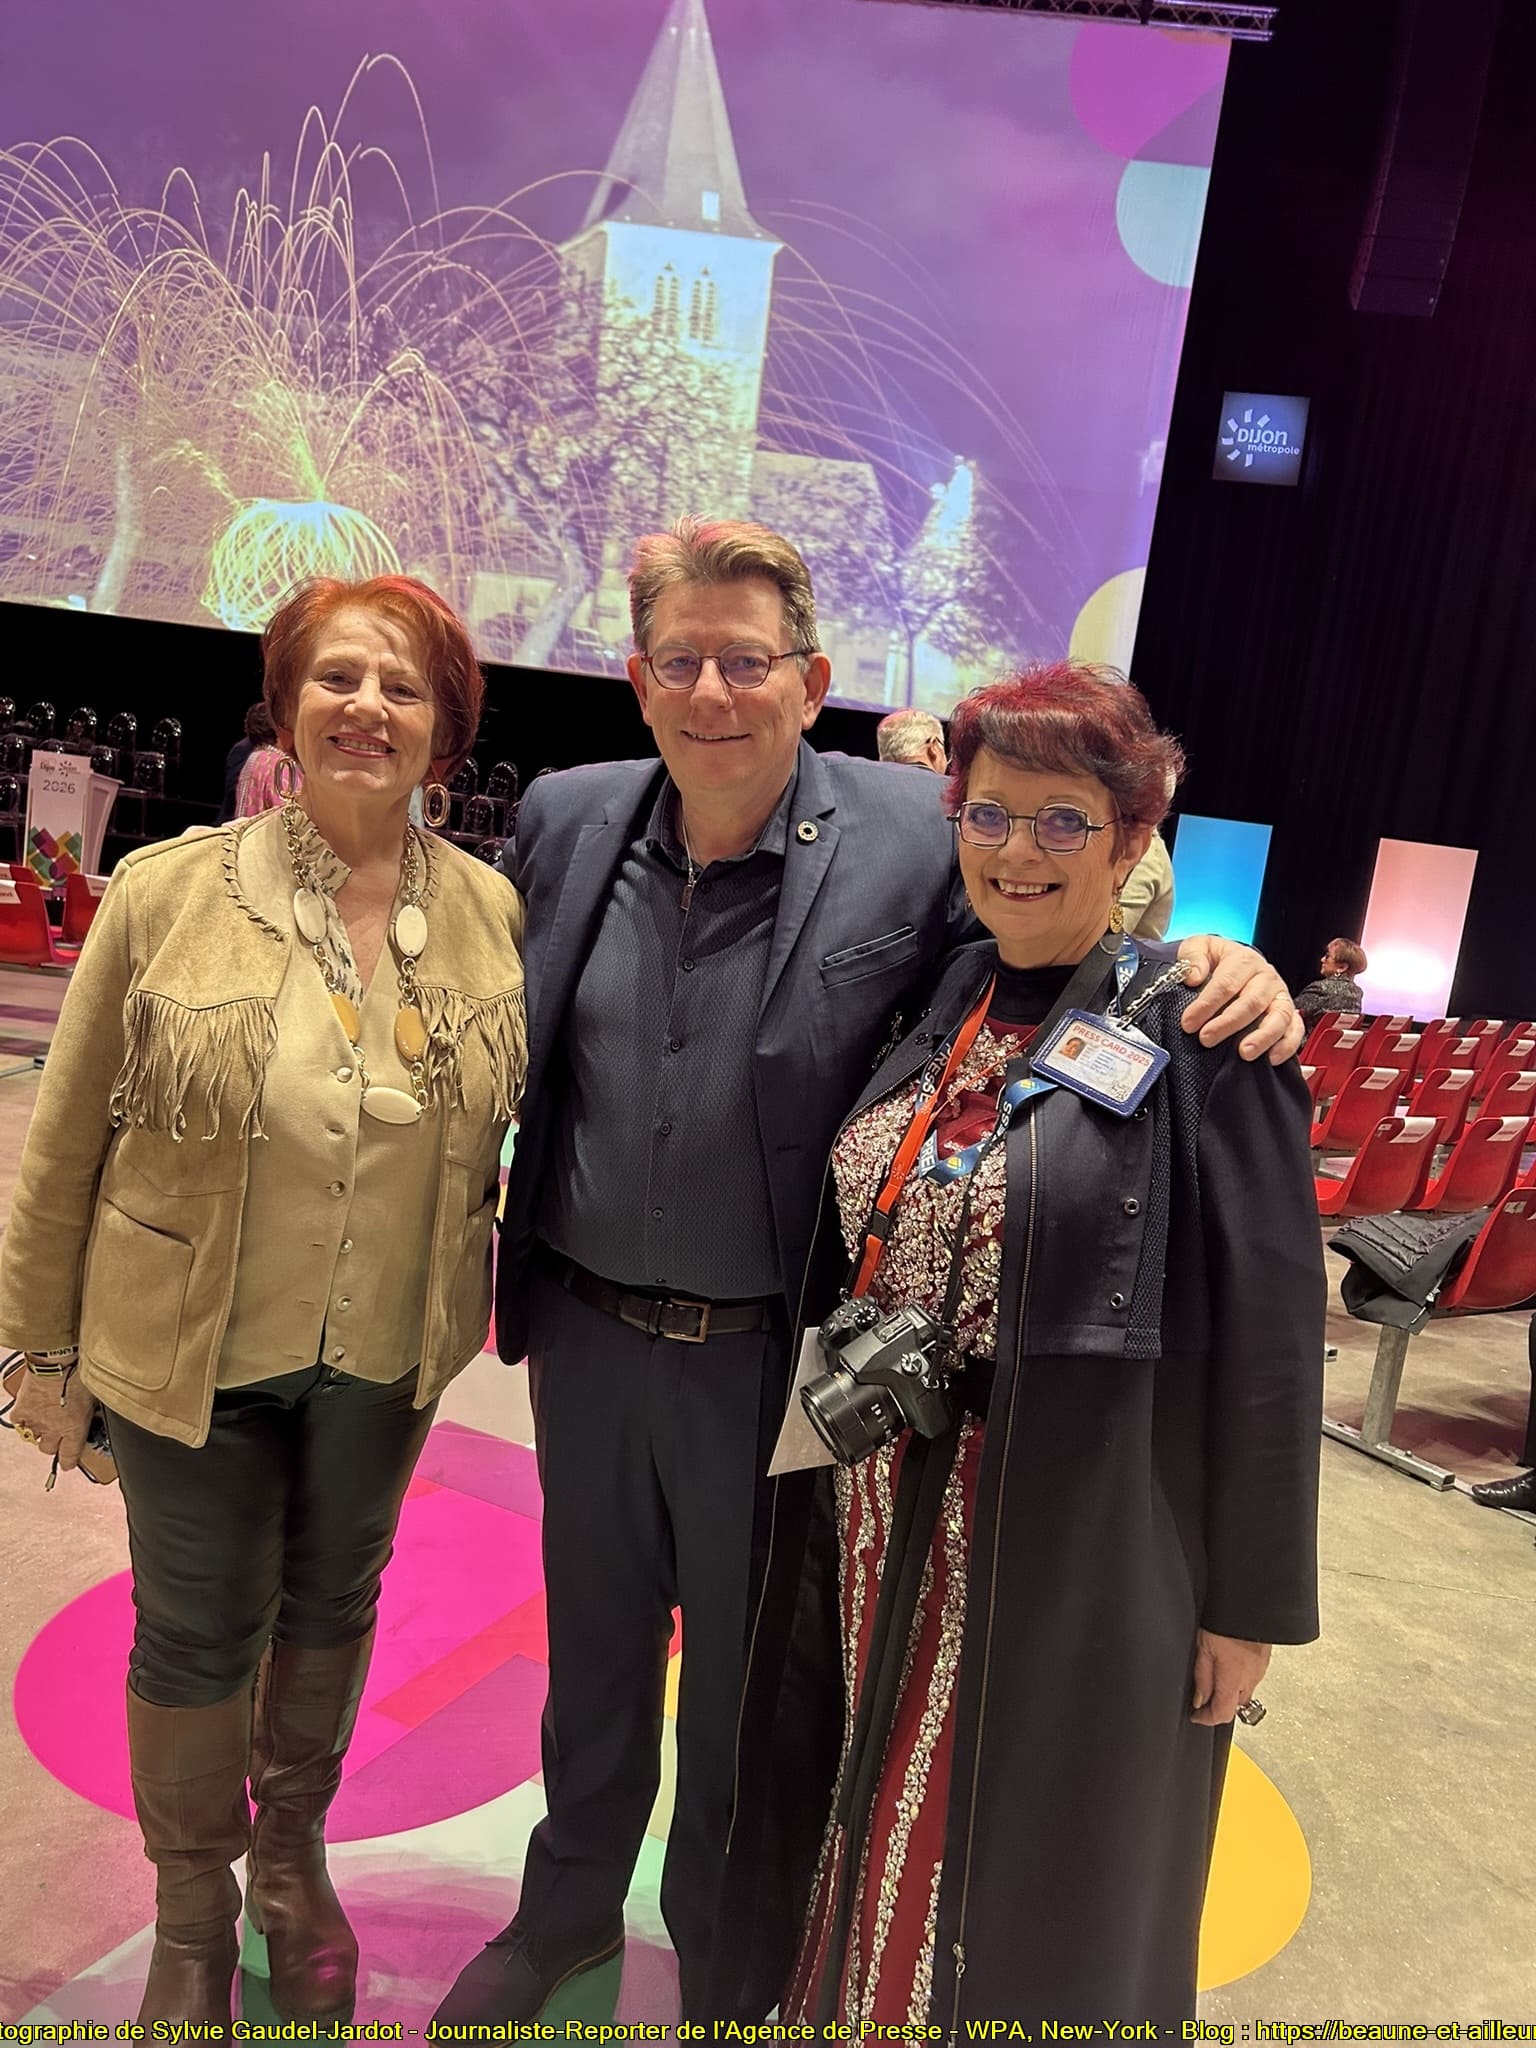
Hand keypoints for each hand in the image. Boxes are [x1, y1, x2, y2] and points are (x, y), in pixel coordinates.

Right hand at [7, 1367, 97, 1471]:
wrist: (56, 1361)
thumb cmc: (80, 1373)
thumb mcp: (94, 1396)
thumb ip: (91, 1412)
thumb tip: (95, 1414)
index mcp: (74, 1428)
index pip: (69, 1456)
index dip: (69, 1461)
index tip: (68, 1463)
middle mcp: (54, 1429)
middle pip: (49, 1449)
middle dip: (55, 1443)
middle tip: (59, 1432)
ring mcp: (35, 1421)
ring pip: (34, 1438)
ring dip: (40, 1432)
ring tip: (46, 1420)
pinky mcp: (21, 1411)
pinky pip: (19, 1423)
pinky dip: (24, 1419)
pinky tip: (30, 1410)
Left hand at [1174, 938, 1303, 1064]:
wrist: (1234, 963)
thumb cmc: (1215, 960)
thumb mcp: (1199, 948)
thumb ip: (1192, 958)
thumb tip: (1193, 976)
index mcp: (1243, 960)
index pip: (1226, 984)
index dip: (1207, 1005)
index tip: (1188, 1023)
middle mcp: (1266, 978)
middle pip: (1252, 1002)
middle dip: (1228, 1023)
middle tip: (1207, 1039)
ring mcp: (1280, 996)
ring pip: (1278, 1016)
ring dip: (1262, 1036)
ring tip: (1244, 1052)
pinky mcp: (1289, 1013)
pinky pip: (1295, 1029)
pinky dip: (1287, 1045)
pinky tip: (1272, 1058)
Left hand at [1190, 1628, 1270, 1724]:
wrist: (1250, 1602)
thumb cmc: (1224, 1621)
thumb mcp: (1203, 1648)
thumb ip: (1202, 1677)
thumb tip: (1199, 1700)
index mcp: (1233, 1680)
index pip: (1222, 1714)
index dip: (1206, 1719)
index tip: (1196, 1715)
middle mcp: (1250, 1679)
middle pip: (1234, 1706)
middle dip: (1218, 1706)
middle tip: (1203, 1699)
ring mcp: (1259, 1670)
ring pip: (1244, 1692)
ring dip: (1230, 1691)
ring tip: (1215, 1678)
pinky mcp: (1264, 1660)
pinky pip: (1251, 1677)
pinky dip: (1239, 1678)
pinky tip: (1230, 1663)